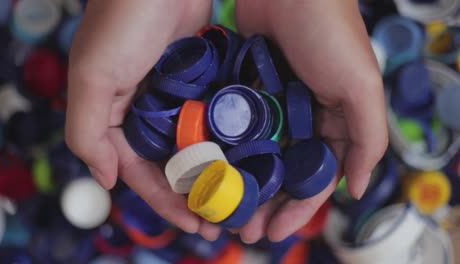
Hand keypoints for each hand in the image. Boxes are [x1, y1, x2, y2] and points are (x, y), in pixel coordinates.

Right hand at [65, 0, 224, 238]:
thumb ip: (88, 132)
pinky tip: (245, 158)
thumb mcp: (93, 76)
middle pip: (170, 165)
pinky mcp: (199, 81)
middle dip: (192, 194)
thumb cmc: (123, 22)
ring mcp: (174, 98)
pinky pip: (211, 119)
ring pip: (194, 146)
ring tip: (237, 196)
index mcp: (116, 117)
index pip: (139, 172)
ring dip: (212, 172)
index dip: (164, 202)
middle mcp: (145, 112)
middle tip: (220, 219)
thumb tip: (103, 180)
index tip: (194, 225)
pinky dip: (224, 139)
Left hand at [231, 0, 388, 242]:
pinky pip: (230, 128)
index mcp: (330, 124)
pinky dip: (222, 151)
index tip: (276, 232)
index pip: (314, 179)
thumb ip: (367, 137)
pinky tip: (207, 172)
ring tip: (221, 210)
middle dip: (263, 204)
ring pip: (252, 157)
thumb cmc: (329, 32)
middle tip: (243, 229)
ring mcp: (268, 107)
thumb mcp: (361, 84)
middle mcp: (298, 119)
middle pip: (279, 174)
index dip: (298, 209)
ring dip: (239, 185)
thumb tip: (358, 187)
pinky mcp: (241, 91)